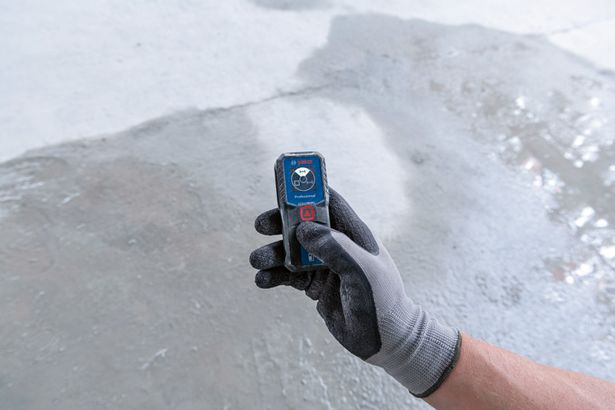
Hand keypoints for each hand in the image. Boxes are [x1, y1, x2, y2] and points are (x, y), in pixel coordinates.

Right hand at [250, 188, 460, 396]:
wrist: (385, 338)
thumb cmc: (382, 299)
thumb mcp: (362, 271)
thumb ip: (335, 248)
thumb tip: (304, 229)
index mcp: (352, 233)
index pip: (328, 202)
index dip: (307, 191)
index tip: (284, 187)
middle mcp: (336, 245)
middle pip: (302, 224)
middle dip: (279, 223)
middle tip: (261, 226)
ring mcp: (324, 265)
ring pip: (290, 251)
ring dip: (271, 253)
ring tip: (257, 262)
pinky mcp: (314, 286)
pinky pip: (288, 275)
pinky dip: (274, 276)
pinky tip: (262, 281)